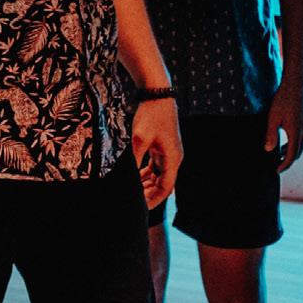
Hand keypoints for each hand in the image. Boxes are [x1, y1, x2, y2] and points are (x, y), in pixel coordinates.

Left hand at [133, 93, 181, 209]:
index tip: (141, 207)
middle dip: (149, 193)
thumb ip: (134, 160)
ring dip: (147, 183)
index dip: (154, 200)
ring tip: (132, 190)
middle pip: (163, 183)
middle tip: (132, 200)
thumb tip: (128, 178)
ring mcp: (169, 152)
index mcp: (173, 159)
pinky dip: (146, 173)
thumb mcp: (139, 139)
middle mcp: (174, 158)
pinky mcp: (163, 146)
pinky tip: (135, 176)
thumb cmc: (151, 115)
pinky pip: (156, 166)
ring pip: (159, 175)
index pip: (166, 188)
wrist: (157, 94)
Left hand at [265, 70, 302, 171]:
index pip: (292, 156)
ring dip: (292, 149)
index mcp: (296, 133)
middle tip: (278, 163)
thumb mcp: (273, 117)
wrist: (298, 83)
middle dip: (288, 159)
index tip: (277, 170)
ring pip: (302, 143)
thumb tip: (268, 150)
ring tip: (281, 152)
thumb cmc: (283, 98)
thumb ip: (271, 134)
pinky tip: (288, 136)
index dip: (284, 165)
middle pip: (298, 152)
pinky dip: (297, 141)